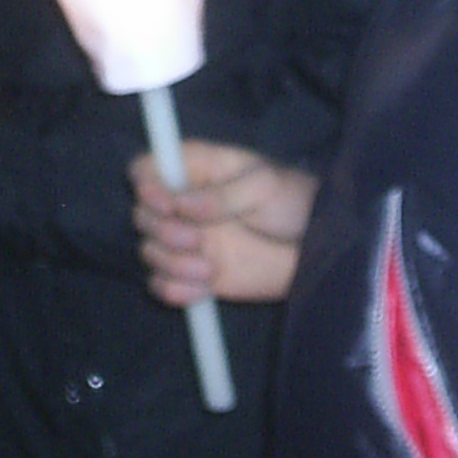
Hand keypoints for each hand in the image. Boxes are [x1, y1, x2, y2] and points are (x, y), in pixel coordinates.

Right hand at [130, 144, 316, 304]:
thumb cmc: (293, 201)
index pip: (146, 168)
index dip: (147, 186)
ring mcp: (188, 241)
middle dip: (162, 230)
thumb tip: (182, 205)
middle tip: (197, 238)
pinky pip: (163, 286)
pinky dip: (176, 290)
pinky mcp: (194, 275)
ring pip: (149, 252)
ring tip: (209, 266)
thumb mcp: (264, 186)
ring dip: (171, 263)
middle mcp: (183, 204)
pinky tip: (205, 287)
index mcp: (197, 170)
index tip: (168, 205)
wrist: (316, 248)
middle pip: (141, 214)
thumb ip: (223, 194)